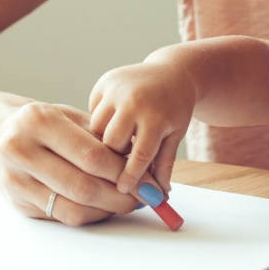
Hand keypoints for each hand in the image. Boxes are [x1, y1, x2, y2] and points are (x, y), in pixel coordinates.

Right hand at [0, 102, 139, 225]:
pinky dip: (91, 215)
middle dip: (121, 196)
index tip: (149, 182)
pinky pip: (62, 216)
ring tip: (129, 203)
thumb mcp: (72, 118)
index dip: (124, 172)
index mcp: (38, 121)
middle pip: (82, 186)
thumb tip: (145, 169)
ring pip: (73, 208)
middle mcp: (20, 151)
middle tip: (145, 198)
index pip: (91, 155)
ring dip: (108, 210)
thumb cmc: (47, 125)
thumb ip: (104, 139)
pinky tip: (106, 206)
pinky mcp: (18, 203)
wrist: (0, 135)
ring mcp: (15, 180)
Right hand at [88, 61, 195, 196]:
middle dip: (114, 156)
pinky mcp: (104, 82)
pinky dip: (100, 122)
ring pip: (96, 129)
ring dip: (103, 139)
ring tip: (117, 141)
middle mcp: (134, 100)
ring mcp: (116, 89)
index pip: (138, 155)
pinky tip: (112, 121)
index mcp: (155, 116)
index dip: (129, 176)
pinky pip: (92, 111)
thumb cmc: (176, 109)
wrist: (173, 72)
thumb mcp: (175, 136)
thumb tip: (156, 197)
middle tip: (120, 162)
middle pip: (110, 143)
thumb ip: (164, 165)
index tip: (122, 190)